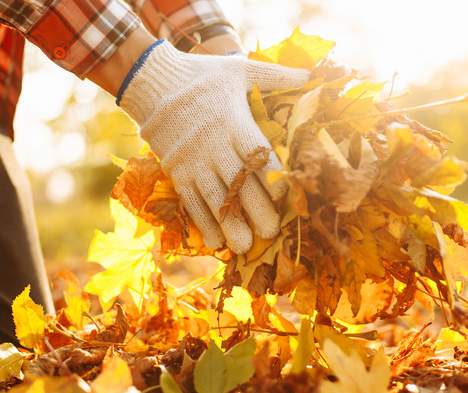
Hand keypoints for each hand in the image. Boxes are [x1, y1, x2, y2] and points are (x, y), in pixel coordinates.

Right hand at [117, 39, 308, 253]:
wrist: (154, 83)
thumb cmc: (205, 76)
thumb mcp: (240, 68)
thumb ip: (275, 74)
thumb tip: (313, 74)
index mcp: (233, 121)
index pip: (255, 152)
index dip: (271, 175)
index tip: (285, 195)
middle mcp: (213, 144)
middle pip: (237, 181)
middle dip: (255, 210)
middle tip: (271, 233)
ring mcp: (192, 160)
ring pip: (213, 197)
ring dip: (228, 224)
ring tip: (244, 248)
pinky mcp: (176, 170)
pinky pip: (190, 200)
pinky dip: (202, 222)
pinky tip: (215, 241)